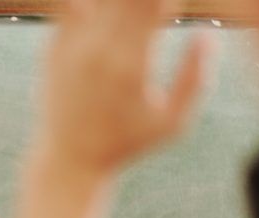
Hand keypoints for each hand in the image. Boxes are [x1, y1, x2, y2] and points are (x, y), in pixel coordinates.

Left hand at [37, 0, 212, 175]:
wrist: (69, 160)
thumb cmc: (127, 143)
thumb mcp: (172, 122)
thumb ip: (195, 78)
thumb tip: (207, 34)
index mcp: (131, 65)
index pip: (152, 3)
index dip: (166, 1)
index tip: (171, 10)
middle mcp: (97, 52)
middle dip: (144, 1)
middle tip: (152, 17)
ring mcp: (70, 49)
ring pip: (97, 0)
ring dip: (116, 4)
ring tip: (127, 20)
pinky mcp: (52, 50)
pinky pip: (70, 7)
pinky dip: (91, 6)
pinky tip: (105, 21)